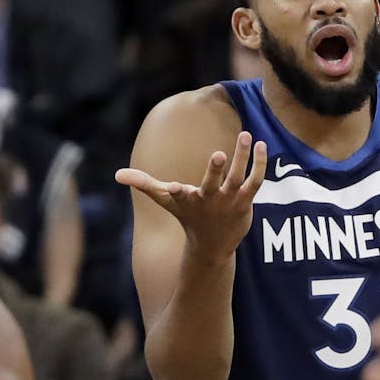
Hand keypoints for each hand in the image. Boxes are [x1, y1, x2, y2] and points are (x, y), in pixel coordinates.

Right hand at [115, 132, 266, 260]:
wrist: (213, 245)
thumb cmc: (187, 216)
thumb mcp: (165, 200)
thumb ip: (143, 184)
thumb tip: (117, 175)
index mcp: (187, 200)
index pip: (179, 196)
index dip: (176, 191)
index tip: (174, 186)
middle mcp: (209, 201)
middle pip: (212, 184)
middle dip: (214, 170)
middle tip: (218, 153)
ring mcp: (229, 202)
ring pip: (238, 178)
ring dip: (243, 157)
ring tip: (246, 135)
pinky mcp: (245, 201)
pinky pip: (255, 181)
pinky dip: (259, 164)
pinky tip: (262, 145)